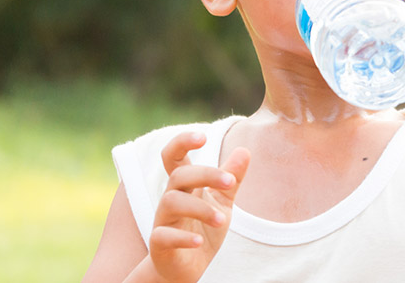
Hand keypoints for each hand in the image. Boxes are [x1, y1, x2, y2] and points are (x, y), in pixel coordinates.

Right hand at [148, 132, 249, 281]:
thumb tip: (245, 150)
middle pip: (179, 175)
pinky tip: (200, 241)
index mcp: (184, 186)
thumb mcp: (221, 202)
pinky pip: (164, 236)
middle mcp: (170, 199)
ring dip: (200, 208)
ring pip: (171, 202)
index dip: (182, 142)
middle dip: (205, 174)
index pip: (174, 156)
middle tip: (230, 182)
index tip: (203, 136)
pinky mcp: (160, 244)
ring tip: (222, 220)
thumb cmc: (203, 229)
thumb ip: (231, 178)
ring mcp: (163, 221)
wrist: (188, 268)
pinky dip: (183, 238)